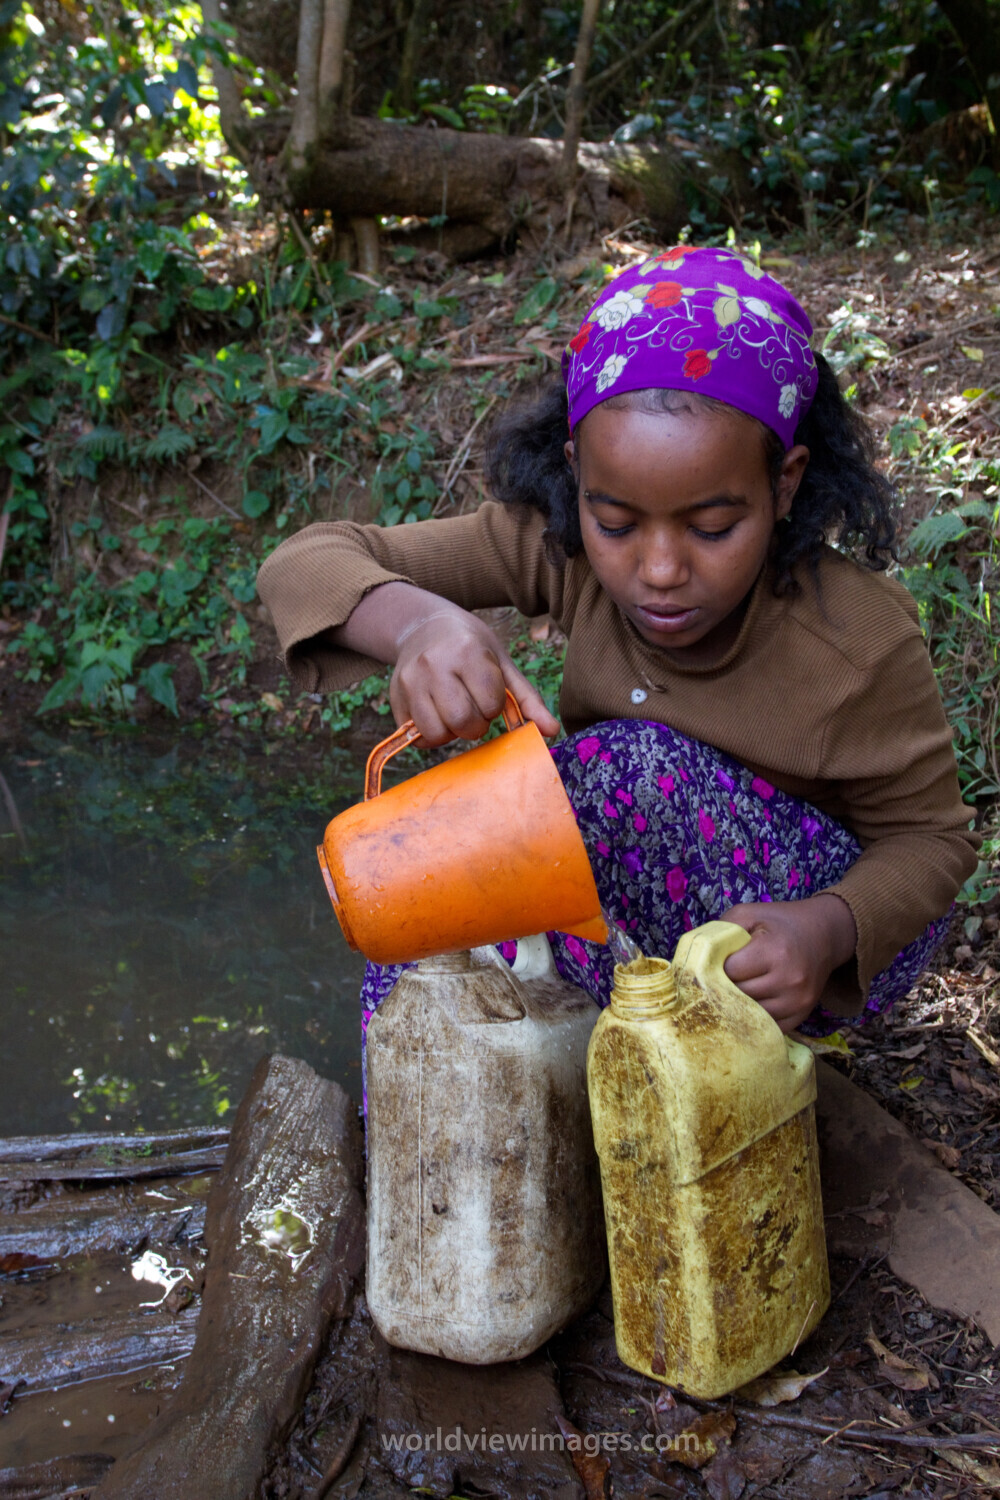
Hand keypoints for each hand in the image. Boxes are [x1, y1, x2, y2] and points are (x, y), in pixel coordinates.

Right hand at [328, 581, 559, 747]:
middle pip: (462, 721)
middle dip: (475, 724)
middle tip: (473, 709)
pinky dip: (431, 734)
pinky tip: (437, 714)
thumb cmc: (471, 646)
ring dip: (452, 732)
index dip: (493, 705)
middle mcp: (434, 665)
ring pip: (436, 733)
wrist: (424, 626)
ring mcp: (410, 681)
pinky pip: (416, 735)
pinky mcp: (395, 696)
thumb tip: (552, 732)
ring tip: (454, 712)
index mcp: (467, 652)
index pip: (489, 703)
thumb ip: (527, 698)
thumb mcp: (502, 662)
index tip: (488, 694)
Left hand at [717, 893, 857, 1032]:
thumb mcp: (749, 914)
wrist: (823, 934)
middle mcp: (790, 980)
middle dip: (724, 987)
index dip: (717, 967)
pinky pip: (767, 1027)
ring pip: (750, 1015)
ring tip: (734, 989)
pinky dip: (755, 1018)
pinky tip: (750, 1002)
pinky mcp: (801, 1015)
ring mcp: (798, 1001)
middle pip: (739, 996)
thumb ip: (719, 932)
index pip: (730, 972)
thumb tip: (693, 959)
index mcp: (775, 951)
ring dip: (737, 1005)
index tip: (714, 962)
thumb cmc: (779, 922)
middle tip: (719, 978)